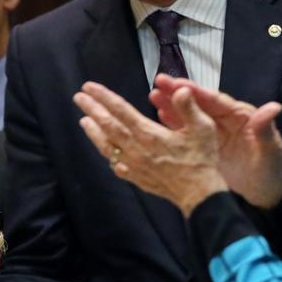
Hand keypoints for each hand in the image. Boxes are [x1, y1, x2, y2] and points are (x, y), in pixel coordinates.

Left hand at [76, 81, 227, 216]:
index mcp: (148, 134)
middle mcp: (135, 148)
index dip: (103, 97)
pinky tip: (102, 147)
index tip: (89, 88)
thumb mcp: (202, 129)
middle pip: (107, 125)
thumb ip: (189, 107)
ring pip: (106, 145)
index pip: (120, 110)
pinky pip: (113, 162)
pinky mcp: (134, 176)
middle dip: (92, 109)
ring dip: (93, 131)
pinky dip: (105, 152)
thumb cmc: (201, 160)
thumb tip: (180, 89)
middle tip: (79, 97)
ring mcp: (132, 164)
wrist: (198, 193)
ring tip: (83, 120)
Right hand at [149, 75, 281, 208]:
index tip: (178, 84)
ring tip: (153, 95)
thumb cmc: (272, 171)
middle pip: (199, 104)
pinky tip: (159, 116)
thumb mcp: (271, 151)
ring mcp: (213, 135)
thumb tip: (274, 107)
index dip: (197, 92)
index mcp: (241, 117)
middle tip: (159, 82)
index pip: (216, 101)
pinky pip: (186, 132)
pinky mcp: (205, 148)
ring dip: (172, 105)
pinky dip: (173, 124)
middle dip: (179, 93)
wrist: (267, 194)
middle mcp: (225, 121)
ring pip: (190, 116)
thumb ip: (266, 129)